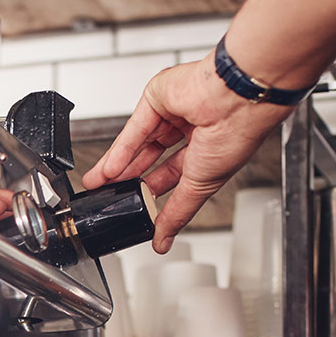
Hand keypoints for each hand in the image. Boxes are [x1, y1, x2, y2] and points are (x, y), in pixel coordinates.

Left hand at [80, 53, 290, 252]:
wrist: (236, 100)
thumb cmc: (237, 134)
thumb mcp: (201, 185)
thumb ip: (177, 212)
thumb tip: (163, 239)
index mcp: (209, 150)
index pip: (174, 176)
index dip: (153, 194)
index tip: (137, 211)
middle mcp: (191, 130)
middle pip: (151, 158)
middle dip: (128, 179)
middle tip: (111, 196)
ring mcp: (173, 112)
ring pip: (138, 143)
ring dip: (116, 165)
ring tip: (99, 185)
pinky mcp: (157, 97)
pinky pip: (135, 127)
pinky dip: (120, 150)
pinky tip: (108, 169)